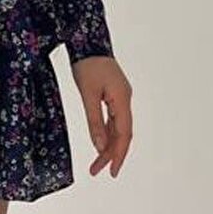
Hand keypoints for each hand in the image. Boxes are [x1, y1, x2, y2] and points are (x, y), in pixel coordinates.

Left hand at [71, 53, 133, 180]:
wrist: (88, 41)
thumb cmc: (87, 65)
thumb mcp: (88, 95)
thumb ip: (94, 122)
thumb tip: (100, 146)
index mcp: (122, 100)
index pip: (124, 135)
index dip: (118, 155)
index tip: (111, 172)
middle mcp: (125, 100)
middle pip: (122, 134)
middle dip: (111, 154)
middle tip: (97, 171)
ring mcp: (120, 97)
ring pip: (118, 128)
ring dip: (108, 146)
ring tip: (96, 164)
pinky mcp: (114, 94)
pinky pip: (113, 119)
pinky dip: (107, 133)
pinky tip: (100, 143)